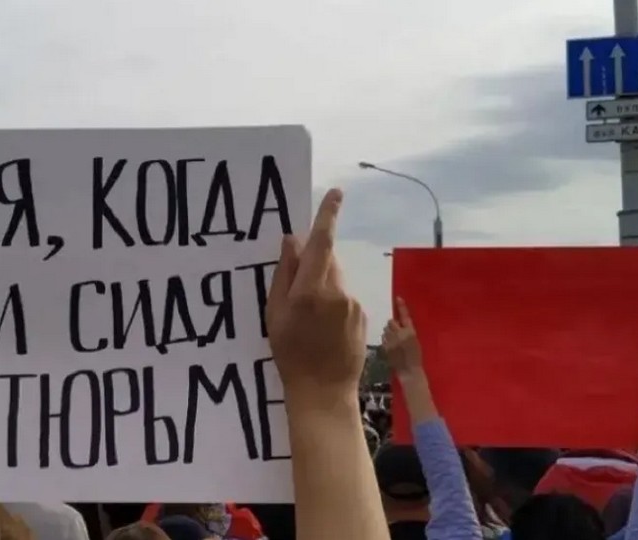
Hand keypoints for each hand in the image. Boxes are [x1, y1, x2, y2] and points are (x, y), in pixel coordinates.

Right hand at [266, 189, 366, 399]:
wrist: (323, 392)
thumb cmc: (290, 354)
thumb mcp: (275, 314)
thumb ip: (285, 274)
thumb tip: (293, 240)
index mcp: (310, 289)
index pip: (320, 243)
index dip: (328, 216)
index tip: (336, 193)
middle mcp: (336, 291)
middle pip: (327, 261)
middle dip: (314, 265)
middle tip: (297, 293)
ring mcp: (353, 304)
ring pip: (336, 281)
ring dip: (323, 289)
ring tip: (310, 321)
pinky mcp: (363, 316)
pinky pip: (346, 299)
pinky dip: (334, 306)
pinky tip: (325, 331)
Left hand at [381, 297, 422, 375]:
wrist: (409, 371)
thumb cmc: (415, 357)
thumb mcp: (416, 341)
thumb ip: (408, 331)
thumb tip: (399, 323)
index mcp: (411, 332)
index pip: (405, 316)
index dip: (402, 307)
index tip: (398, 298)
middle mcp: (400, 334)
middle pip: (391, 322)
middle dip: (392, 325)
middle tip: (396, 331)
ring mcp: (392, 341)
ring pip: (386, 330)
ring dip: (388, 332)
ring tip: (394, 340)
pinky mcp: (386, 347)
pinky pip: (384, 338)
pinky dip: (386, 340)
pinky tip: (391, 346)